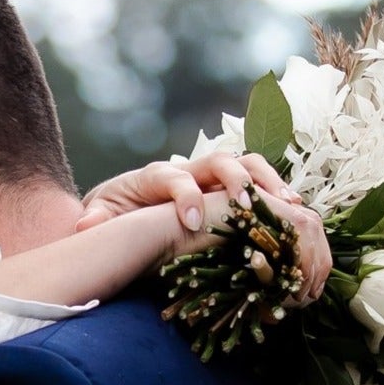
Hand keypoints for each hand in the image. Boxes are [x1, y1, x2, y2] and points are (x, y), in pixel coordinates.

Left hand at [80, 154, 330, 303]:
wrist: (121, 202)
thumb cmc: (112, 212)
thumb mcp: (99, 215)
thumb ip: (97, 219)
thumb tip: (86, 224)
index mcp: (156, 177)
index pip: (176, 179)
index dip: (187, 198)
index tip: (193, 224)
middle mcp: (188, 169)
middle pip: (221, 160)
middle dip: (237, 182)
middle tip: (249, 210)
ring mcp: (210, 175)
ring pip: (247, 164)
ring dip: (268, 183)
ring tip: (289, 207)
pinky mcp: (226, 186)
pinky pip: (258, 182)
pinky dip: (277, 194)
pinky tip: (297, 214)